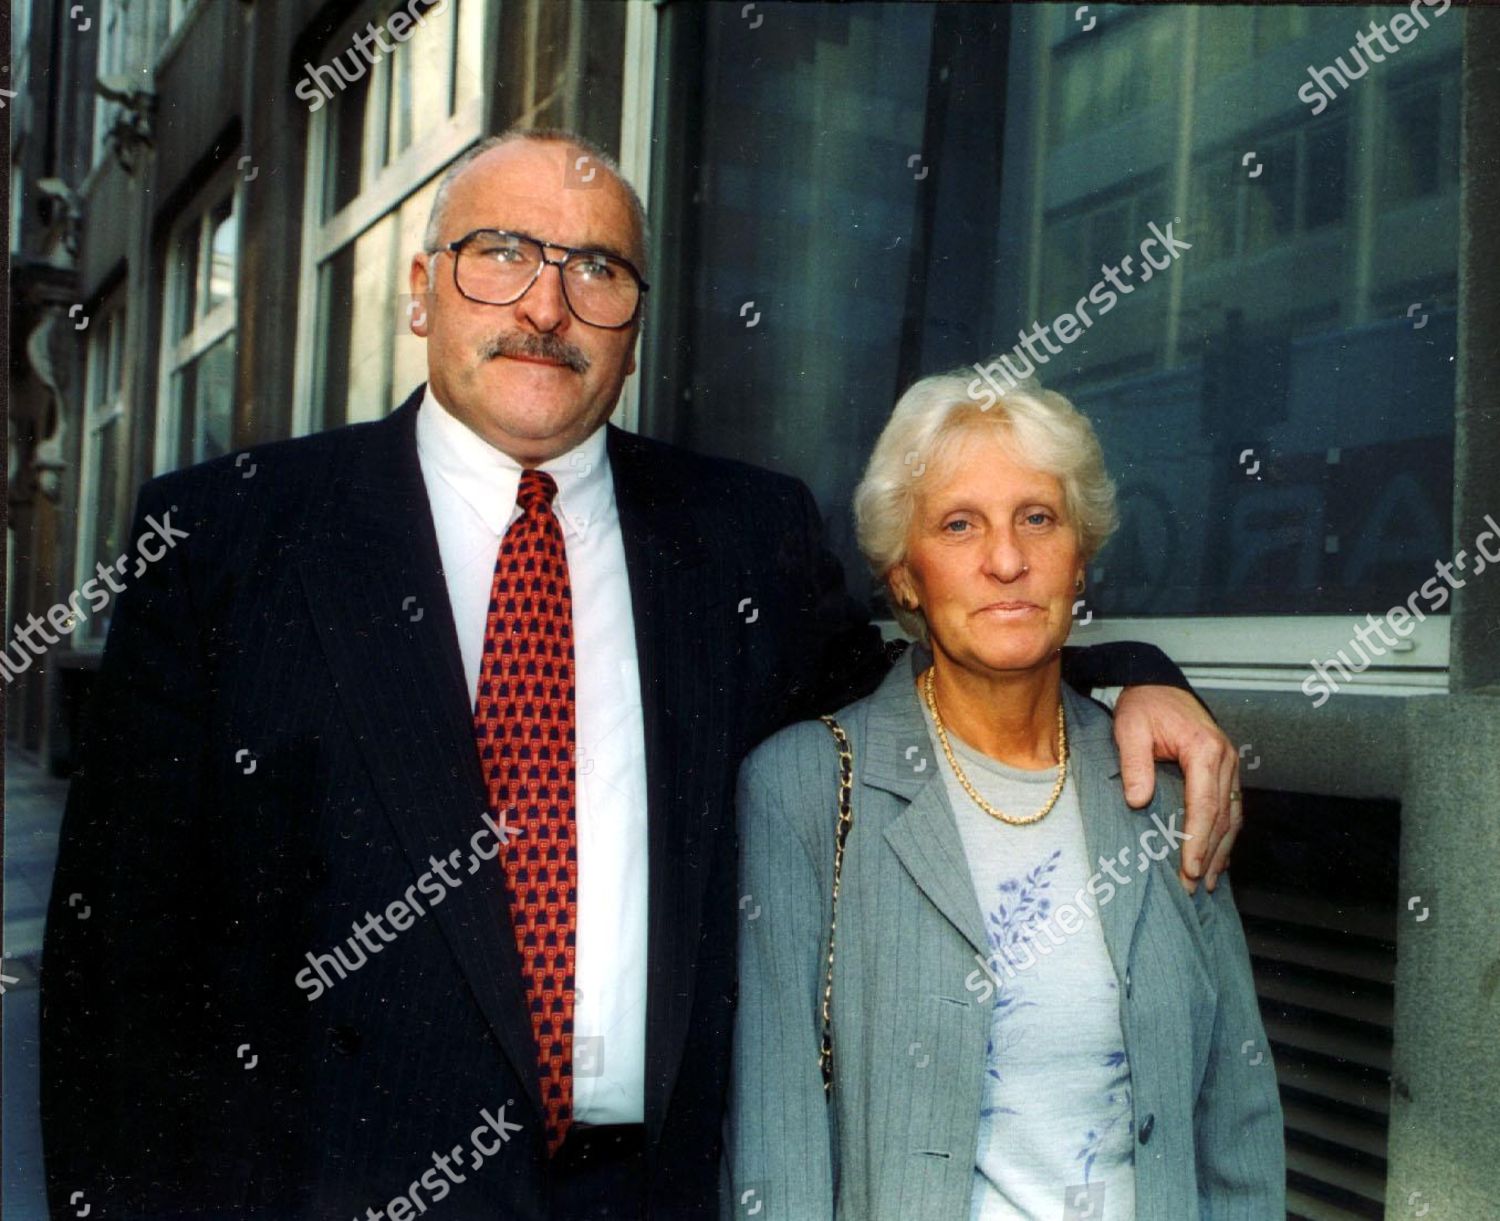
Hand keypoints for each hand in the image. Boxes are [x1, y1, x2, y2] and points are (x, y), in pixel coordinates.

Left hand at [1111, 685, 1239, 892]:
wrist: (1156, 683)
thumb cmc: (1143, 706)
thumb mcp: (1129, 729)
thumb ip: (1135, 765)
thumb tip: (1138, 802)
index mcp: (1204, 750)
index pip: (1204, 805)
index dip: (1197, 840)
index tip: (1188, 868)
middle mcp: (1225, 759)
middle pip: (1222, 817)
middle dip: (1208, 854)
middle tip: (1193, 885)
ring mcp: (1229, 764)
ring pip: (1232, 815)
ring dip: (1221, 850)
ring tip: (1207, 881)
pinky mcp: (1225, 769)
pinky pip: (1231, 807)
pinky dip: (1225, 834)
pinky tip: (1218, 856)